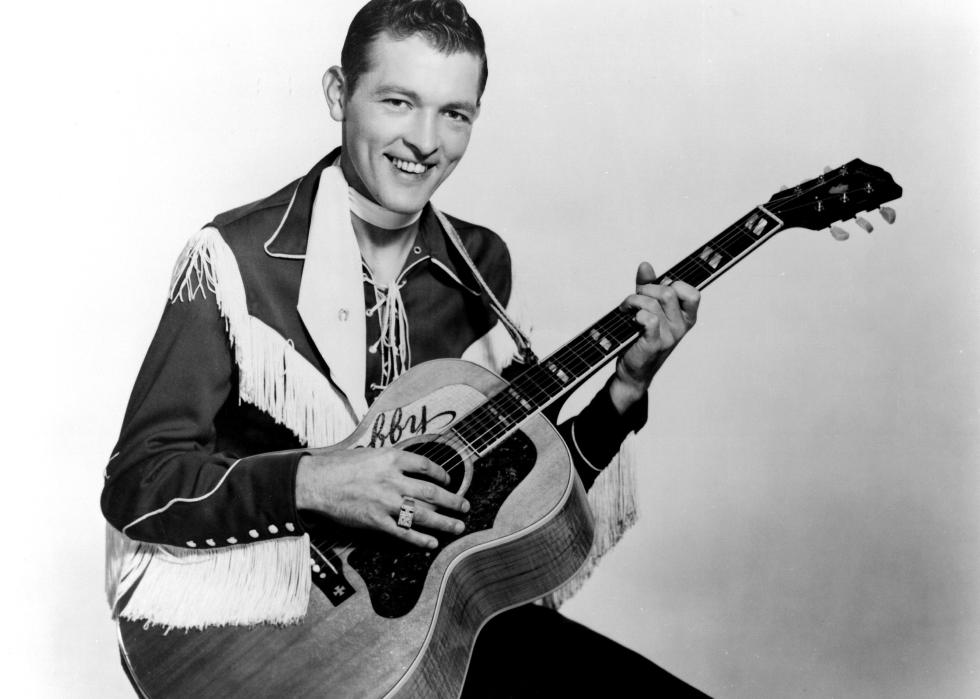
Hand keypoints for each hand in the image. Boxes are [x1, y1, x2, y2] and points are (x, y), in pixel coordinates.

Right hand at [296, 447, 468, 548]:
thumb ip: (391, 460)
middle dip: (452, 501)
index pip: (426, 466)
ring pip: (421, 514)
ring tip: (458, 526)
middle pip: (431, 492)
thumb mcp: (370, 453)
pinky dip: (419, 539)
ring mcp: (385, 502)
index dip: (442, 474)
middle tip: (465, 506)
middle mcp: (392, 480)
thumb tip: (411, 466)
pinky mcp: (375, 521)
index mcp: (392, 459)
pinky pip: (402, 532)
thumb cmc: (340, 465)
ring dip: (443, 522)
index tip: (449, 481)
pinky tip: (432, 542)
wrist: (316, 482)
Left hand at [611, 261, 699, 411]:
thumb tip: (645, 265)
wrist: (634, 369)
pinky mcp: (654, 344)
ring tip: (626, 310)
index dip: (672, 285)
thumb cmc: (642, 336)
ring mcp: (670, 336)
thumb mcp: (648, 307)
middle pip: (667, 292)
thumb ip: (648, 285)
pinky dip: (635, 315)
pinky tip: (630, 320)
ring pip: (652, 303)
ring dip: (633, 301)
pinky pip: (648, 319)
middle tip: (635, 299)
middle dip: (646, 290)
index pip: (692, 293)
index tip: (656, 291)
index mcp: (687, 317)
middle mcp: (682, 326)